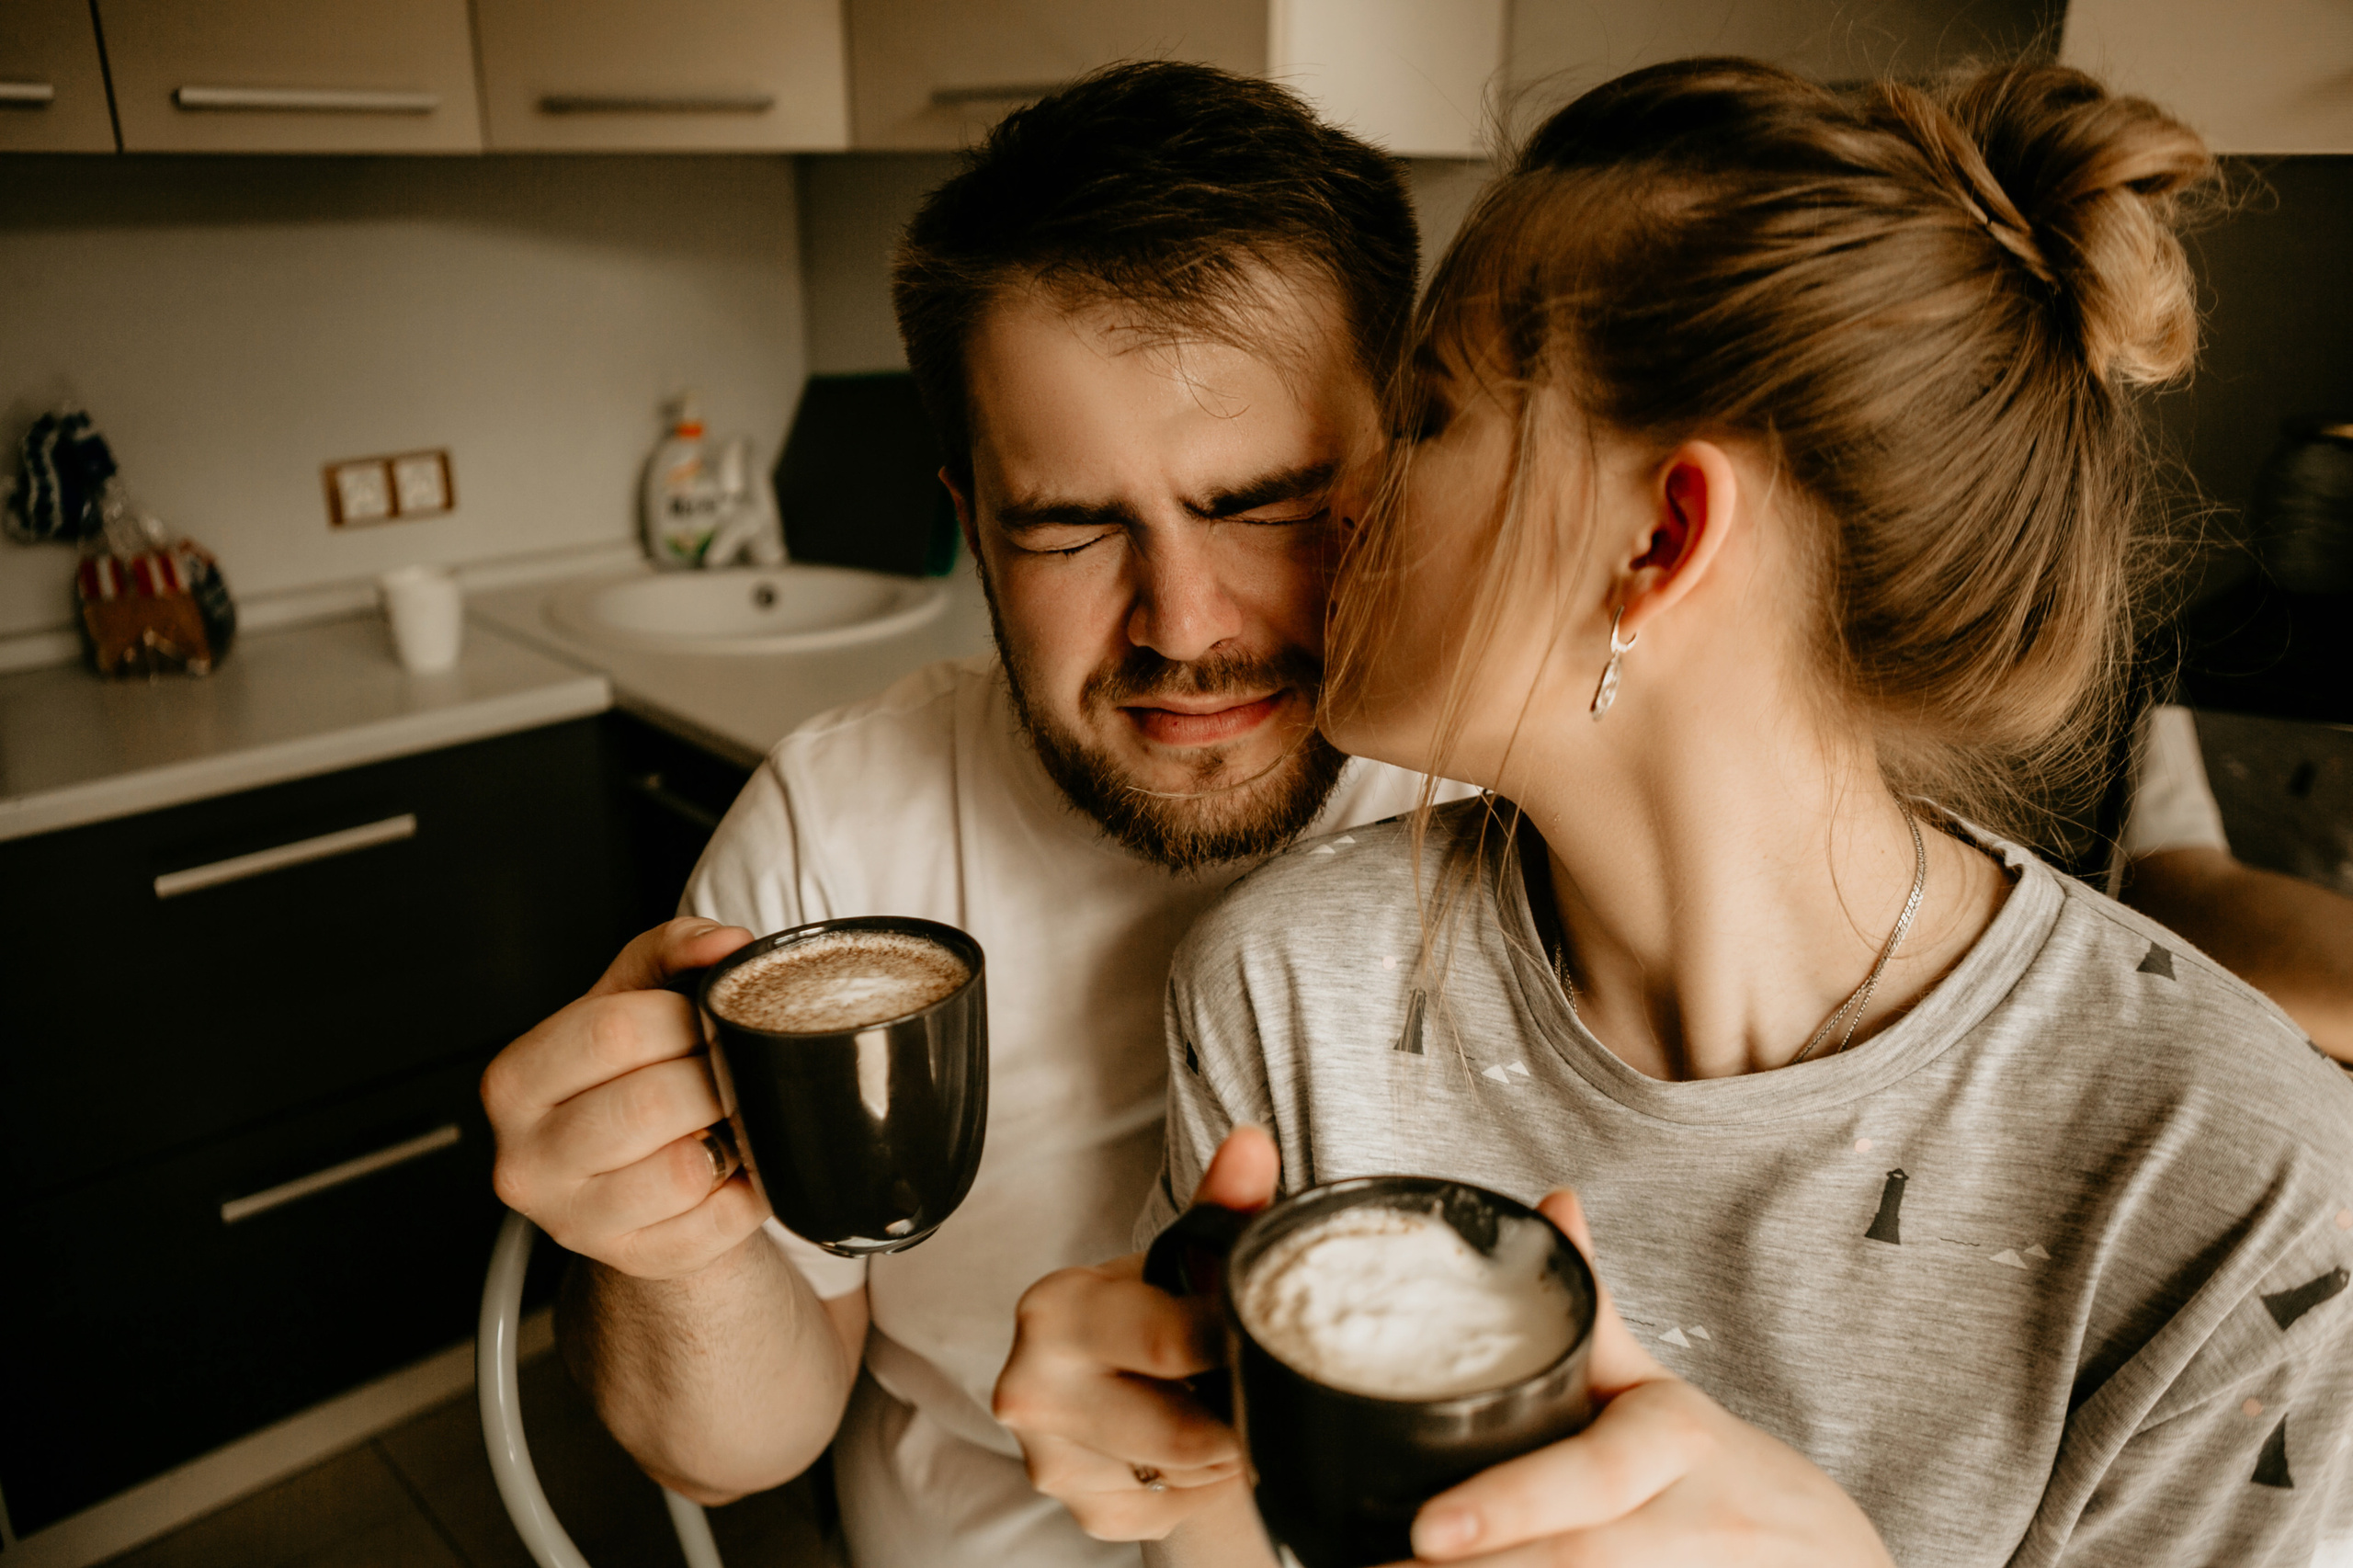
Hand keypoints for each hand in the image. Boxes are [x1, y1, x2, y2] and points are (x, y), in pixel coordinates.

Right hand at [482, 917, 765, 1279]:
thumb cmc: (628, 1076)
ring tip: (734, 1117)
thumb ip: (671, 953)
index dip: (684, 1017)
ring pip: (685, 1171)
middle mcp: (527, 1159)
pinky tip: (740, 1165)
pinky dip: (749, 1189)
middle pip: (650, 1102)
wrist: (631, 1175)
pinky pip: (717, 1223)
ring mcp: (575, 1222)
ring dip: (734, 1136)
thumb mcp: (630, 1000)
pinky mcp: (632, 1261)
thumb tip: (725, 944)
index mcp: (516, 1082)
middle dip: (715, 1077)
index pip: (612, 1030)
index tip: (714, 1017)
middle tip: (738, 1069)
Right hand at [994, 1126, 1279, 1539]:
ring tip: (1217, 1403)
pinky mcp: (1081, 1508)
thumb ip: (1220, 1204)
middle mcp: (1034, 1388)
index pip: (1171, 1341)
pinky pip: (1173, 1510)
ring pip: (1187, 1475)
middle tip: (1253, 1385)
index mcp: (1056, 1310)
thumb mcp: (1181, 1256)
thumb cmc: (1151, 1308)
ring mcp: (1050, 1459)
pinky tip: (1190, 1447)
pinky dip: (1199, 1485)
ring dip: (1223, 1449)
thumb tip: (1251, 1146)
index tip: (1268, 1337)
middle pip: (1185, 1432)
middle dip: (1235, 1413)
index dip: (1238, 1343)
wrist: (1112, 1376)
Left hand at [1395, 1191, 1891, 1567]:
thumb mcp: (1659, 1392)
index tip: (1426, 1530)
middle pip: (1577, 1562)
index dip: (1509, 1506)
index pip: (1591, 1478)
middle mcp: (1692, 1526)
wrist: (1832, 1560)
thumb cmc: (1718, 1473)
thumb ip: (1596, 1318)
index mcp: (1675, 1445)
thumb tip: (1552, 1206)